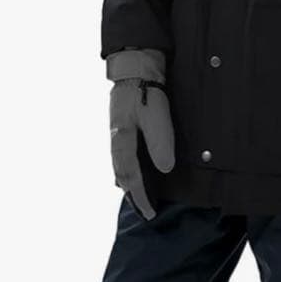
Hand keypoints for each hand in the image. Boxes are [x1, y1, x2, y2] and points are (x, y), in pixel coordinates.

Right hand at [109, 76, 174, 219]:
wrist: (135, 70)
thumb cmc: (147, 93)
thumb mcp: (157, 117)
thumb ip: (160, 143)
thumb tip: (164, 169)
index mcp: (122, 140)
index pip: (130, 176)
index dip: (140, 196)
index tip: (149, 212)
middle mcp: (116, 140)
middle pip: (121, 175)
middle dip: (132, 194)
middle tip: (144, 211)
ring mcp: (116, 135)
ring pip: (119, 167)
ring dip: (128, 184)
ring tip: (138, 197)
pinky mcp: (121, 130)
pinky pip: (122, 157)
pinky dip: (128, 171)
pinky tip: (134, 173)